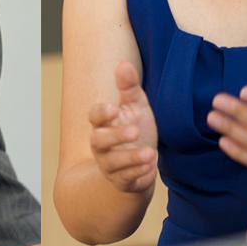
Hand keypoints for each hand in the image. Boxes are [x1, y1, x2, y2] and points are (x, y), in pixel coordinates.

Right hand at [87, 61, 157, 193]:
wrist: (143, 165)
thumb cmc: (136, 130)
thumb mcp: (135, 106)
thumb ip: (129, 87)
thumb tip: (123, 64)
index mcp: (104, 123)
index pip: (95, 116)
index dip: (101, 113)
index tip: (113, 108)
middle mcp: (102, 145)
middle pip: (98, 141)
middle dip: (115, 136)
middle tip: (135, 131)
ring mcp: (111, 165)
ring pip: (113, 163)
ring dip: (131, 158)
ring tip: (150, 153)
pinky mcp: (123, 181)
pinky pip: (126, 180)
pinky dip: (138, 174)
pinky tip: (151, 166)